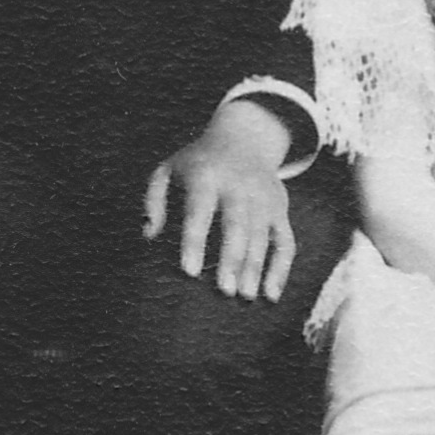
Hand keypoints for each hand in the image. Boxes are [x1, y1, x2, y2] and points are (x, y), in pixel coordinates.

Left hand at [141, 98, 299, 302]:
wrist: (245, 137)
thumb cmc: (197, 163)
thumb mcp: (167, 170)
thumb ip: (153, 200)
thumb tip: (149, 236)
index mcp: (206, 177)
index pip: (200, 212)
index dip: (194, 241)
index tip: (189, 271)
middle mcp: (238, 187)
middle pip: (237, 226)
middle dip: (232, 259)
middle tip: (225, 291)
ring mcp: (263, 198)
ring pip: (262, 236)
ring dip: (256, 268)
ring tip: (246, 297)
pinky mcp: (280, 209)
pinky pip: (285, 240)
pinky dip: (281, 268)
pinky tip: (271, 294)